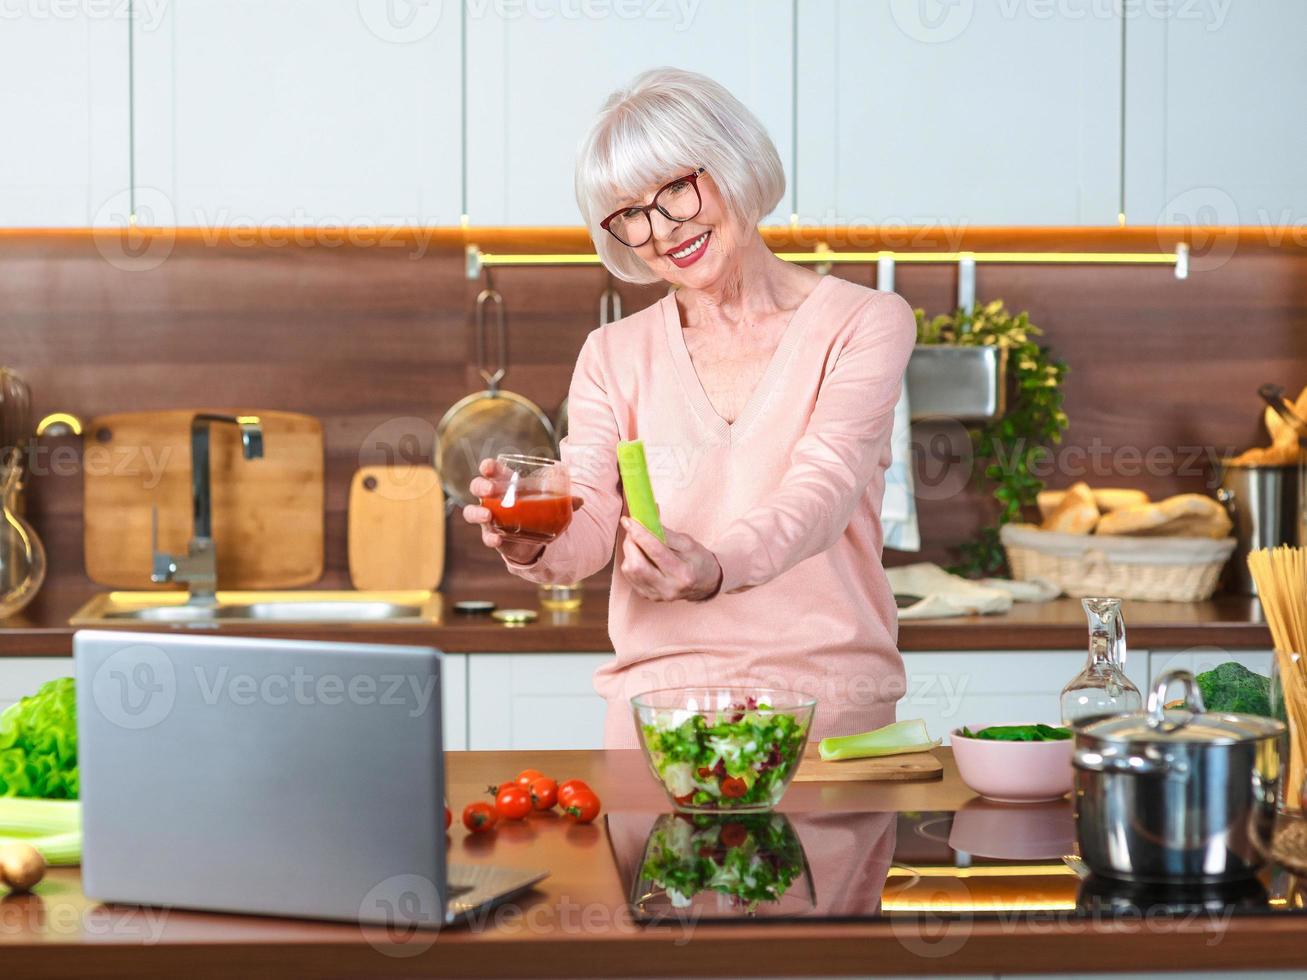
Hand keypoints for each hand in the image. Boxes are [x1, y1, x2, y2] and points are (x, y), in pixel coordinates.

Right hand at [461, 458, 583, 564]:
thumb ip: (564, 500)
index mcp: (504, 483)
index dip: (487, 466)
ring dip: (477, 513)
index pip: (491, 470)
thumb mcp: (549, 501)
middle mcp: (491, 499)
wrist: (532, 536)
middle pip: (478, 487)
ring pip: (473, 512)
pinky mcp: (492, 535)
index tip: (488, 467)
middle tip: (488, 490)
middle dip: (480, 486)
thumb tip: (580, 501)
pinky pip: (486, 536)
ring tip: (487, 516)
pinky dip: (490, 537)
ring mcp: (489, 517)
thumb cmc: (534, 509)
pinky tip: (497, 539)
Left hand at [619, 517, 722, 601]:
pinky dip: (631, 561)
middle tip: (633, 530)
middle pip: (636, 565)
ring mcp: (656, 595)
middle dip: (630, 543)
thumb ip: (665, 533)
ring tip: (638, 542)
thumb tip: (644, 521)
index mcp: (682, 573)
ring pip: (629, 571)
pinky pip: (630, 577)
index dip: (639, 533)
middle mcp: (668, 588)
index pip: (655, 551)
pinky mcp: (647, 596)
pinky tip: (640, 555)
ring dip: (629, 552)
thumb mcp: (688, 543)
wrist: (705, 584)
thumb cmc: (698, 560)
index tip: (628, 520)